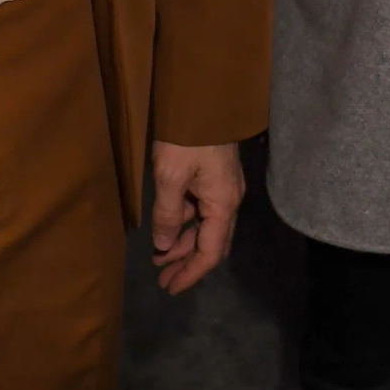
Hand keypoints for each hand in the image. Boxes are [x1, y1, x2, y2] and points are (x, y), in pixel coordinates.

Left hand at [151, 139, 243, 294]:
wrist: (204, 101)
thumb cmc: (187, 140)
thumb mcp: (170, 177)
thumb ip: (167, 214)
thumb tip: (164, 245)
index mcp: (222, 205)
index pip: (210, 252)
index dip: (191, 273)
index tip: (170, 288)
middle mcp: (229, 201)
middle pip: (212, 244)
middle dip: (188, 264)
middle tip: (163, 281)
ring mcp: (223, 190)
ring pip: (206, 229)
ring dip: (185, 246)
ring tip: (160, 260)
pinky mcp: (216, 179)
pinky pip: (202, 212)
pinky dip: (186, 226)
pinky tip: (168, 231)